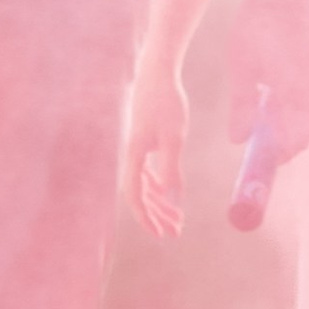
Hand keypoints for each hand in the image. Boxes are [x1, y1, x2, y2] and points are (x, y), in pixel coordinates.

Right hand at [125, 64, 186, 238]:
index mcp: (134, 157)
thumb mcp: (174, 136)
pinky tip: (168, 195)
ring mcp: (137, 150)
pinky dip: (158, 186)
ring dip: (159, 203)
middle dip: (157, 216)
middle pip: (141, 194)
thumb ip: (171, 167)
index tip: (160, 233)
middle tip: (173, 234)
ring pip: (145, 185)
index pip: (136, 196)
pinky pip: (147, 172)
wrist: (157, 75)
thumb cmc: (166, 103)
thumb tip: (171, 196)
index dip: (146, 217)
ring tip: (177, 220)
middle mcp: (131, 156)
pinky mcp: (144, 142)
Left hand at [227, 0, 308, 166]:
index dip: (281, 156)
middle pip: (306, 128)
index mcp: (299, 89)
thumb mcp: (241, 69)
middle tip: (261, 147)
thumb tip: (238, 140)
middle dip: (286, 142)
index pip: (297, 139)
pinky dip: (295, 104)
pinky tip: (274, 95)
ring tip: (263, 119)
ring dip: (289, 122)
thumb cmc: (256, 25)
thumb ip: (242, 107)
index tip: (263, 165)